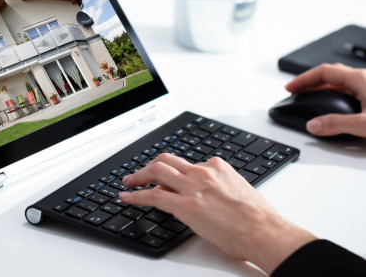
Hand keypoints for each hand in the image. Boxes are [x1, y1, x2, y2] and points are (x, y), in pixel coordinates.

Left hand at [120, 154, 315, 274]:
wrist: (264, 230)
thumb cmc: (257, 217)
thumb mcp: (237, 192)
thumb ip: (217, 189)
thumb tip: (203, 196)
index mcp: (217, 167)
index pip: (185, 164)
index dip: (172, 173)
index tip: (164, 180)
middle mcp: (202, 172)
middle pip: (167, 160)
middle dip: (149, 166)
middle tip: (138, 174)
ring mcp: (192, 187)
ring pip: (157, 171)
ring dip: (138, 176)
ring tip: (128, 182)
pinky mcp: (185, 205)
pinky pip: (153, 196)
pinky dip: (136, 195)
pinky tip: (127, 197)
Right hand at [285, 63, 365, 136]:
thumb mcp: (365, 124)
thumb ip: (337, 124)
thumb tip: (313, 124)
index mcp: (359, 78)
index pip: (323, 72)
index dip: (303, 79)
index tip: (289, 88)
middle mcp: (364, 79)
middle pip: (329, 75)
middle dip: (309, 82)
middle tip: (296, 91)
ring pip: (339, 83)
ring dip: (321, 88)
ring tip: (310, 97)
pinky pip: (348, 90)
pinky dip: (333, 95)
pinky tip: (333, 106)